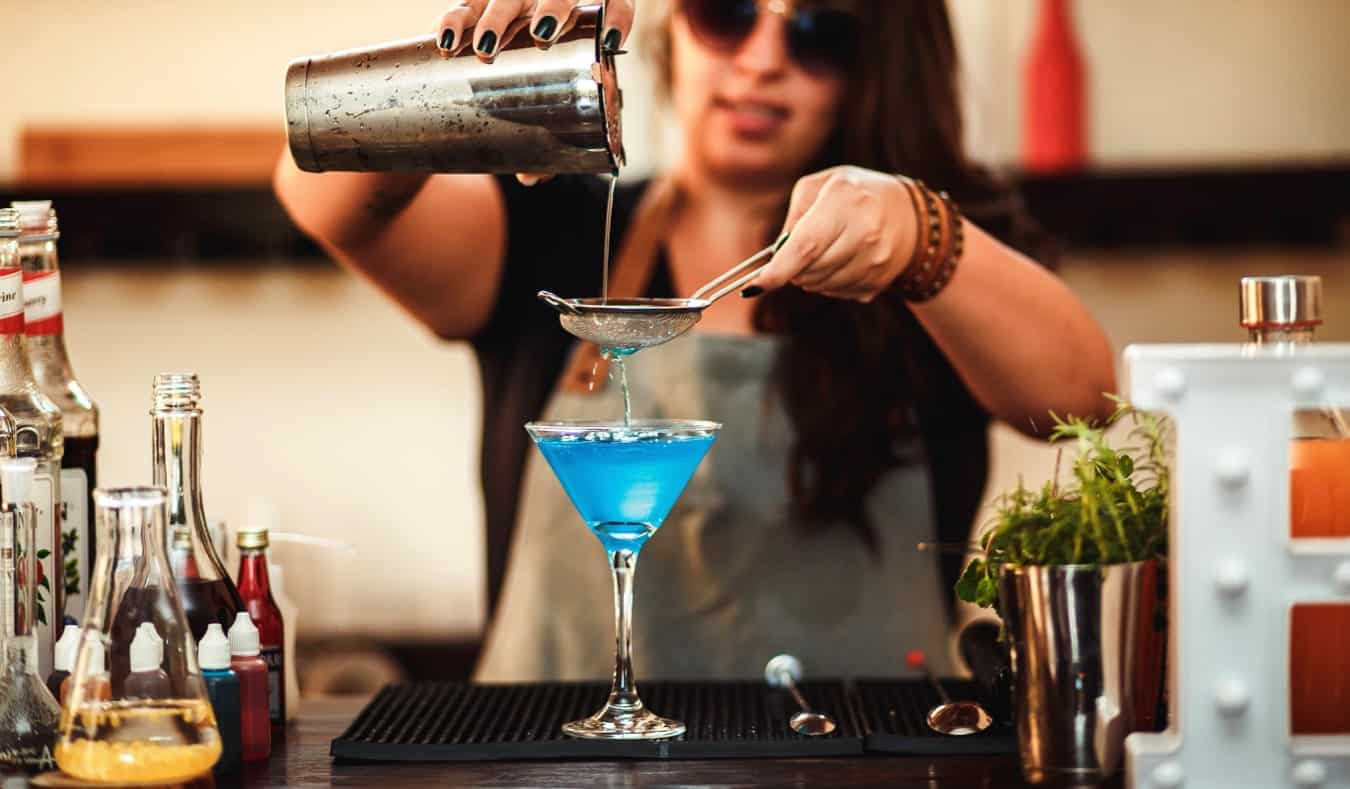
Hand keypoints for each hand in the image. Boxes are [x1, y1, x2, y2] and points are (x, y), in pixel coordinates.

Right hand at [434, 1, 633, 186]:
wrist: (503, 72)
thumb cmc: (541, 95)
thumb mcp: (550, 117)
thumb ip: (549, 145)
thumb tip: (531, 178)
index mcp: (582, 25)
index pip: (614, 5)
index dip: (618, 16)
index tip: (613, 37)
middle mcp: (550, 6)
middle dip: (551, 10)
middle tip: (542, 34)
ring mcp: (514, 3)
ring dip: (495, 18)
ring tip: (485, 46)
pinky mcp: (477, 7)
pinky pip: (463, 6)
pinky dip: (453, 20)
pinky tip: (445, 41)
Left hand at [749, 166, 918, 303]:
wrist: (909, 214)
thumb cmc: (854, 194)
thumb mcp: (820, 187)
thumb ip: (793, 218)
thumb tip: (774, 257)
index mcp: (846, 200)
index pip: (806, 246)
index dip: (779, 270)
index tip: (757, 284)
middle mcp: (866, 231)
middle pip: (810, 271)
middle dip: (793, 268)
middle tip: (797, 253)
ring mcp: (876, 259)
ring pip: (822, 286)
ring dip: (811, 277)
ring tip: (823, 252)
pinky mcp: (879, 280)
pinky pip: (838, 293)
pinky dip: (830, 283)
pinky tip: (842, 261)